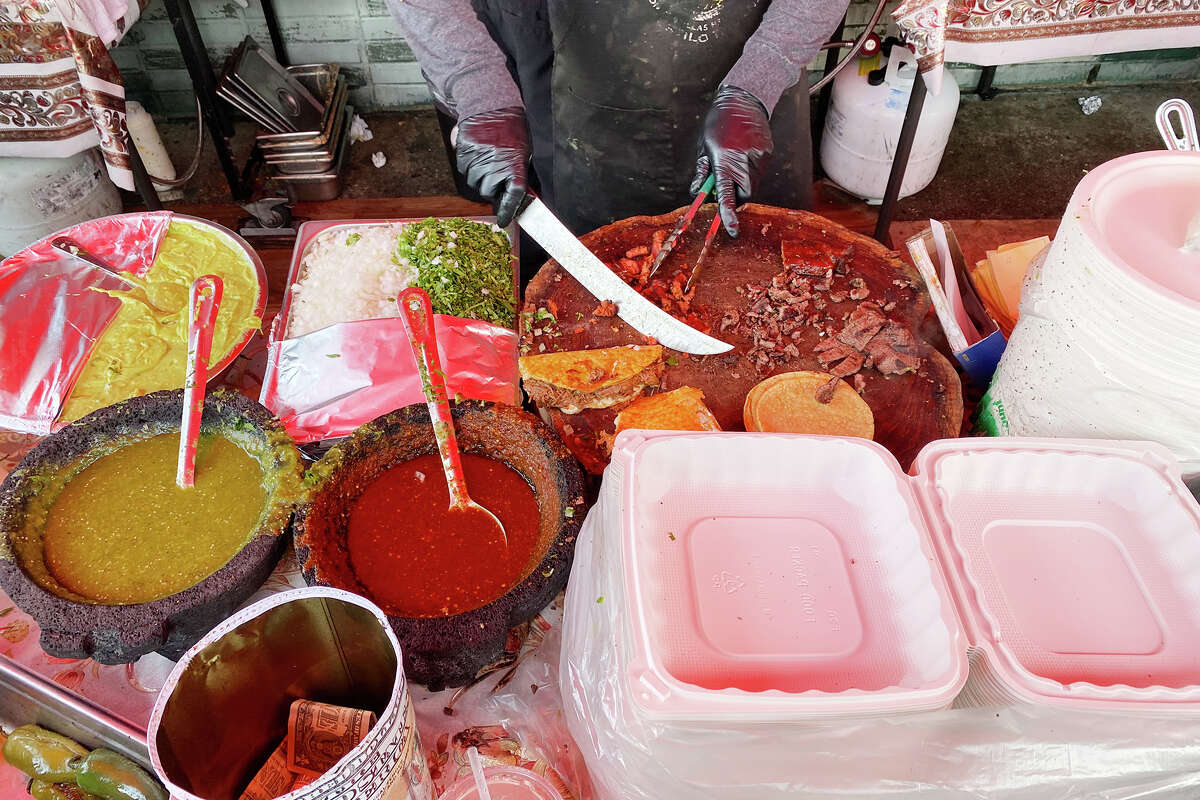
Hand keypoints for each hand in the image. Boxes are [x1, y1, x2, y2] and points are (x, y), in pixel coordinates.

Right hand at [455, 106, 529, 226]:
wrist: (490, 104)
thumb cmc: (512, 129)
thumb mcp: (524, 151)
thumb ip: (520, 173)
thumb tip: (519, 196)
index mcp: (514, 166)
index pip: (512, 197)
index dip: (508, 211)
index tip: (504, 221)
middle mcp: (495, 166)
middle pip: (489, 192)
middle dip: (493, 189)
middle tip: (498, 176)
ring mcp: (477, 160)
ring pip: (474, 182)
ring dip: (480, 177)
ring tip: (488, 160)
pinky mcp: (463, 153)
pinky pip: (464, 169)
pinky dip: (470, 166)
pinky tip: (478, 154)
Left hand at [690, 85, 772, 237]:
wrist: (744, 99)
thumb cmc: (718, 123)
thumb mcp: (703, 147)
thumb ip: (702, 173)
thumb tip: (696, 193)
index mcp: (724, 160)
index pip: (726, 195)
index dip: (728, 215)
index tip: (731, 230)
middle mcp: (744, 161)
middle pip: (743, 195)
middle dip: (735, 197)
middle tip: (725, 186)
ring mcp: (759, 158)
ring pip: (752, 185)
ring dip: (741, 182)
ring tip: (733, 161)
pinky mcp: (768, 153)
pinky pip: (758, 172)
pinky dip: (749, 170)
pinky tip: (743, 152)